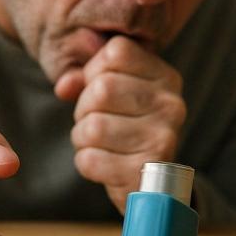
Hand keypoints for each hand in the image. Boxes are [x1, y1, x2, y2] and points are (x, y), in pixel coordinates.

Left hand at [53, 37, 185, 212]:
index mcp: (165, 78)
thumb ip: (85, 79)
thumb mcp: (110, 95)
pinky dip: (87, 163)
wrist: (147, 183)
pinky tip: (107, 165)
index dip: (93, 71)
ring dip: (83, 138)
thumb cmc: (123, 128)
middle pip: (101, 88)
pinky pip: (90, 159)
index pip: (116, 51)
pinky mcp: (145, 172)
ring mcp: (162, 139)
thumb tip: (65, 86)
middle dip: (84, 108)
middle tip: (98, 121)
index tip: (101, 91)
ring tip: (102, 144)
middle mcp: (171, 105)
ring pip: (92, 127)